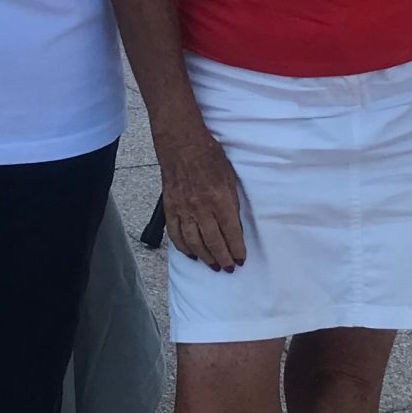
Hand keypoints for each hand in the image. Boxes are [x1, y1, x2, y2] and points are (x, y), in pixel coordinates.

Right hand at [153, 121, 246, 271]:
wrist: (181, 144)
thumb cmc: (209, 156)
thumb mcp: (229, 178)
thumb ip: (232, 203)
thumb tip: (234, 226)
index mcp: (219, 199)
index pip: (231, 232)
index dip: (237, 249)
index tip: (241, 260)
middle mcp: (201, 207)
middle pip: (213, 241)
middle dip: (223, 258)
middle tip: (228, 268)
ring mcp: (183, 209)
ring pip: (194, 242)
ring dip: (205, 256)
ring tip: (213, 265)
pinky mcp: (170, 208)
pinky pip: (176, 233)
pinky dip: (183, 247)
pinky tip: (191, 254)